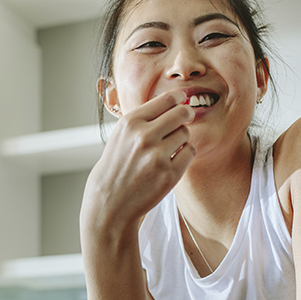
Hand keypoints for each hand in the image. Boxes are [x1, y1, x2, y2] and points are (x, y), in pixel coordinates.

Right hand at [82, 90, 194, 235]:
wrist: (110, 200)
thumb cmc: (117, 165)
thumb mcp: (122, 134)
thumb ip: (145, 118)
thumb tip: (177, 101)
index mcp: (130, 122)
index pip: (167, 100)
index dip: (179, 99)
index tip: (182, 101)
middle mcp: (144, 136)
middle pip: (182, 113)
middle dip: (186, 115)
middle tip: (185, 118)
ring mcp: (157, 156)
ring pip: (186, 133)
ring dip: (181, 138)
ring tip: (167, 148)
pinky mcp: (169, 174)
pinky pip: (190, 152)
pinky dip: (185, 154)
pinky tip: (172, 159)